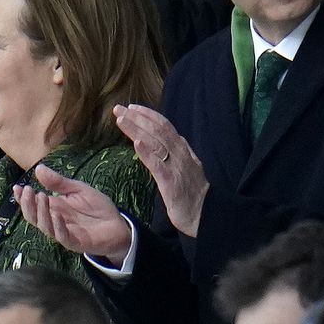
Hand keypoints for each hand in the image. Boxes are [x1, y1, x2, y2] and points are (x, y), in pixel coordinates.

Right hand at [15, 165, 131, 264]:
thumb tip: (39, 168)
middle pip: (34, 216)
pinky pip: (62, 236)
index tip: (17, 187)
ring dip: (41, 212)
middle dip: (28, 204)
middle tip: (28, 190)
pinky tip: (57, 214)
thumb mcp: (79, 190)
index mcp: (54, 209)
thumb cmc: (97, 208)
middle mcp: (55, 221)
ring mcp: (63, 233)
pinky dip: (58, 226)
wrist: (118, 225)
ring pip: (45, 226)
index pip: (33, 205)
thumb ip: (59, 182)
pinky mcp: (75, 242)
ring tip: (42, 197)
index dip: (23, 198)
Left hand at [114, 104, 208, 237]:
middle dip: (138, 118)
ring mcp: (176, 166)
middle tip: (119, 109)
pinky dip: (147, 151)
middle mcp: (180, 153)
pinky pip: (157, 164)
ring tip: (122, 119)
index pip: (165, 126)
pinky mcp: (171, 181)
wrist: (203, 214)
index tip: (132, 108)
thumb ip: (174, 155)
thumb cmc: (192, 194)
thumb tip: (162, 143)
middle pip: (158, 130)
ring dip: (137, 129)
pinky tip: (136, 142)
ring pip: (156, 142)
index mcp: (183, 150)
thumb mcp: (184, 168)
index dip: (148, 115)